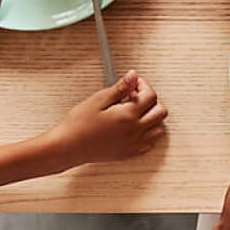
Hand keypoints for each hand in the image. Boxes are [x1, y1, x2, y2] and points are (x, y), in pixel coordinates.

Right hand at [49, 71, 166, 166]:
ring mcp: (134, 144)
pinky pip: (151, 143)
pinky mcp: (130, 154)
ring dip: (153, 117)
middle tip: (136, 96)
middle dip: (152, 100)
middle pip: (161, 112)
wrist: (68, 147)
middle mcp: (135, 131)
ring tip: (137, 111)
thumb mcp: (99, 99)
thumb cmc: (79, 124)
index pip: (151, 96)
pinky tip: (136, 126)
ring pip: (159, 129)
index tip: (135, 83)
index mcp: (129, 115)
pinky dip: (149, 133)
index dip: (144, 85)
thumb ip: (120, 87)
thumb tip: (134, 76)